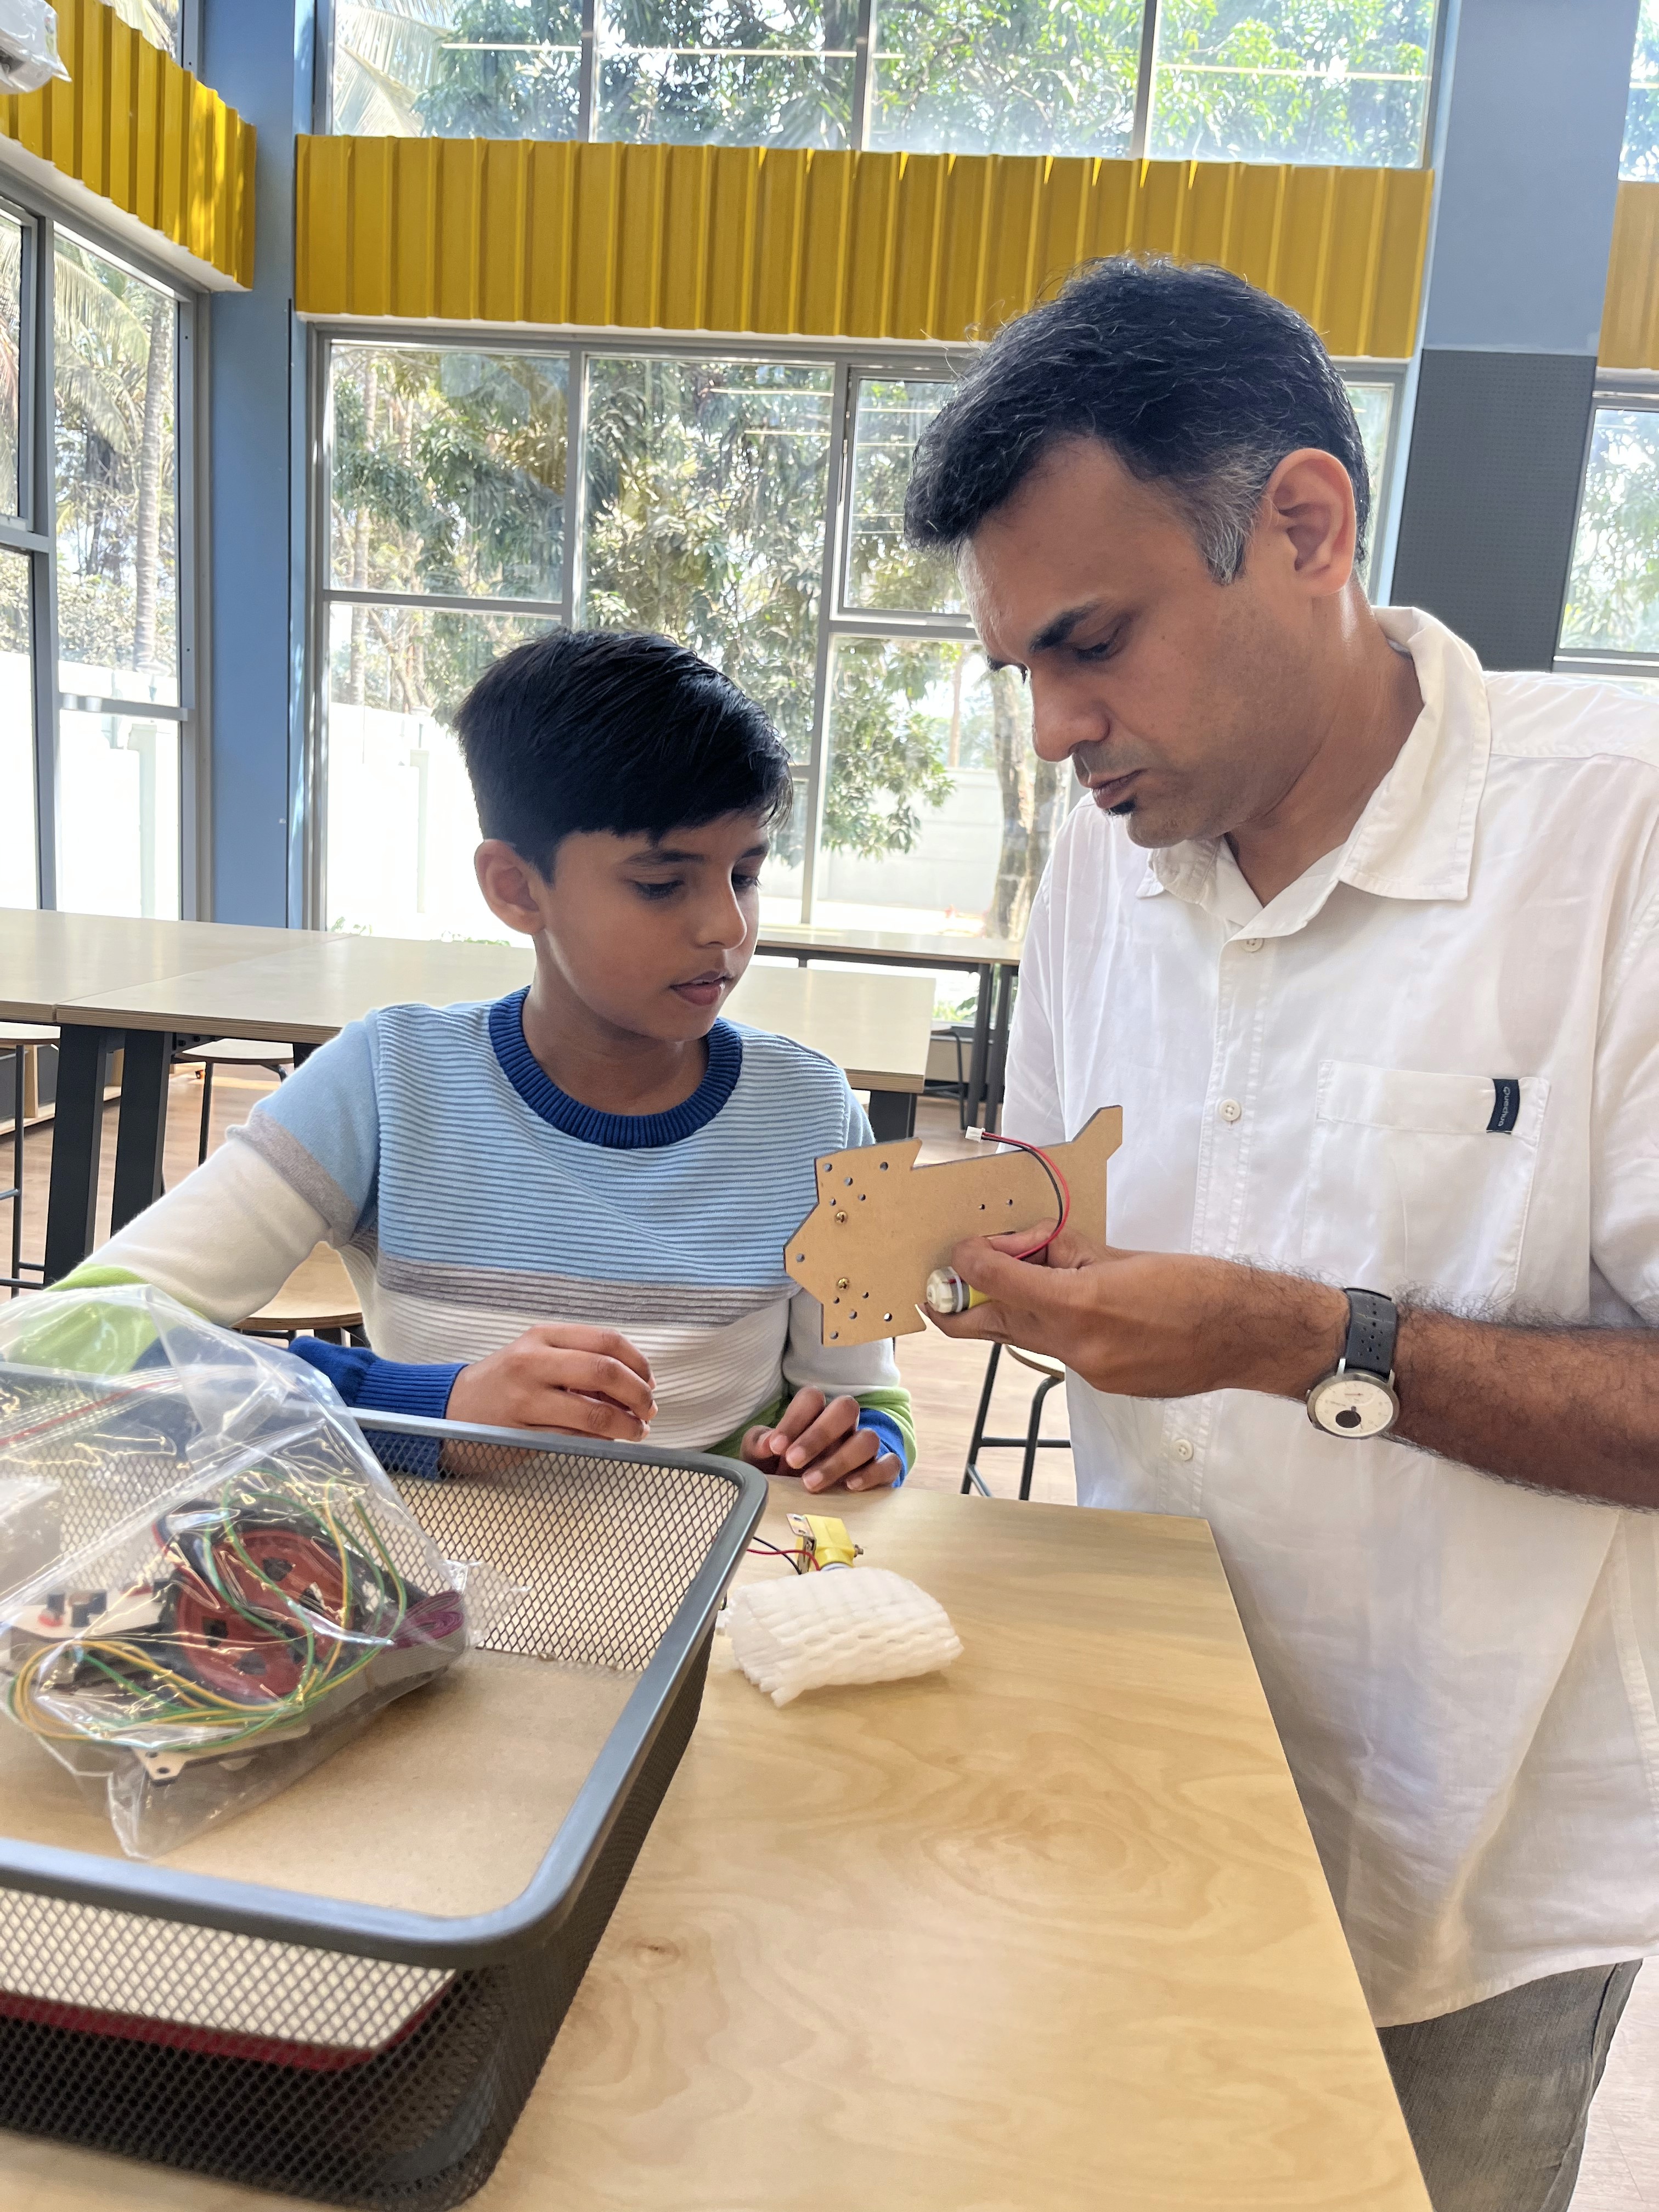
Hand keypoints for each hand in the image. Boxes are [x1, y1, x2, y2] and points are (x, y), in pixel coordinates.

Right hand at [446, 1324, 656, 1440]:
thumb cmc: (505, 1381)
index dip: (639, 1363)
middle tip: (650, 1410)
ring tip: (638, 1430)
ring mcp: (524, 1398)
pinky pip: (574, 1438)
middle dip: (638, 1394)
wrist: (451, 1407)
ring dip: (626, 1425)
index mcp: (543, 1336)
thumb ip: (582, 1362)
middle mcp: (533, 1362)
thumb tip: (636, 1384)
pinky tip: (608, 1439)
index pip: (607, 1341)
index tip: (650, 1382)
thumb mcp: (539, 1356)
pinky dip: (600, 1440)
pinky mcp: (519, 1432)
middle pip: (605, 1372)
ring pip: (593, 1412)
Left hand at [740, 1387, 901, 1493]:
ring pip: (867, 1438)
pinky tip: (849, 1487)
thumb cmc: (781, 1472)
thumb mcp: (760, 1459)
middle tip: (792, 1461)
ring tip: (810, 1484)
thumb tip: (768, 1442)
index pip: (813, 1398)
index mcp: (815, 1415)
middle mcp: (843, 1427)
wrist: (805, 1504)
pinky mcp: (880, 1471)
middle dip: (819, 1434)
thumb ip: (757, 1444)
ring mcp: (864, 1448)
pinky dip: (872, 1474)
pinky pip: (889, 1464)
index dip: (795, 1418)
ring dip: (839, 1461)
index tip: (777, 1447)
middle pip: (847, 1408)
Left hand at [929, 1225, 1346, 1401]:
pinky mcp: (1105, 1384)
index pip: (998, 1280)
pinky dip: (1057, 1330)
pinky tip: (1083, 1312)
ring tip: (1021, 1284)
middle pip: (991, 1327)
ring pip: (1026, 1340)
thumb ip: (1068, 1255)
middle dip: (958, 1308)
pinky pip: (1062, 1352)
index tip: (967, 1249)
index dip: (972, 1261)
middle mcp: (1077, 1346)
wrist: (1247, 1335)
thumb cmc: (1197, 1284)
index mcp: (1081, 1303)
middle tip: (939, 1291)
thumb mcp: (1122, 1254)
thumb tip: (1029, 1250)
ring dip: (1014, 1314)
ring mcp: (1090, 1372)